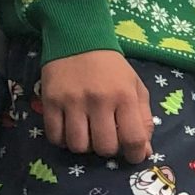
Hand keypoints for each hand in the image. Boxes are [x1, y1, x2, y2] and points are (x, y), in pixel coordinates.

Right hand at [36, 49, 153, 162]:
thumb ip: (144, 119)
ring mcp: (72, 101)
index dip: (135, 155)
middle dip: (108, 150)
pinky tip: (69, 129)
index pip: (133, 139)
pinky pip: (55, 137)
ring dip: (85, 146)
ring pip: (78, 146)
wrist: (78, 38)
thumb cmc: (111, 69)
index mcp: (124, 96)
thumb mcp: (135, 87)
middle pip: (104, 147)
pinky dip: (63, 140)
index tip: (132, 155)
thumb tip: (145, 152)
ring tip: (87, 133)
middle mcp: (99, 100)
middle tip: (107, 138)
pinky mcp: (50, 101)